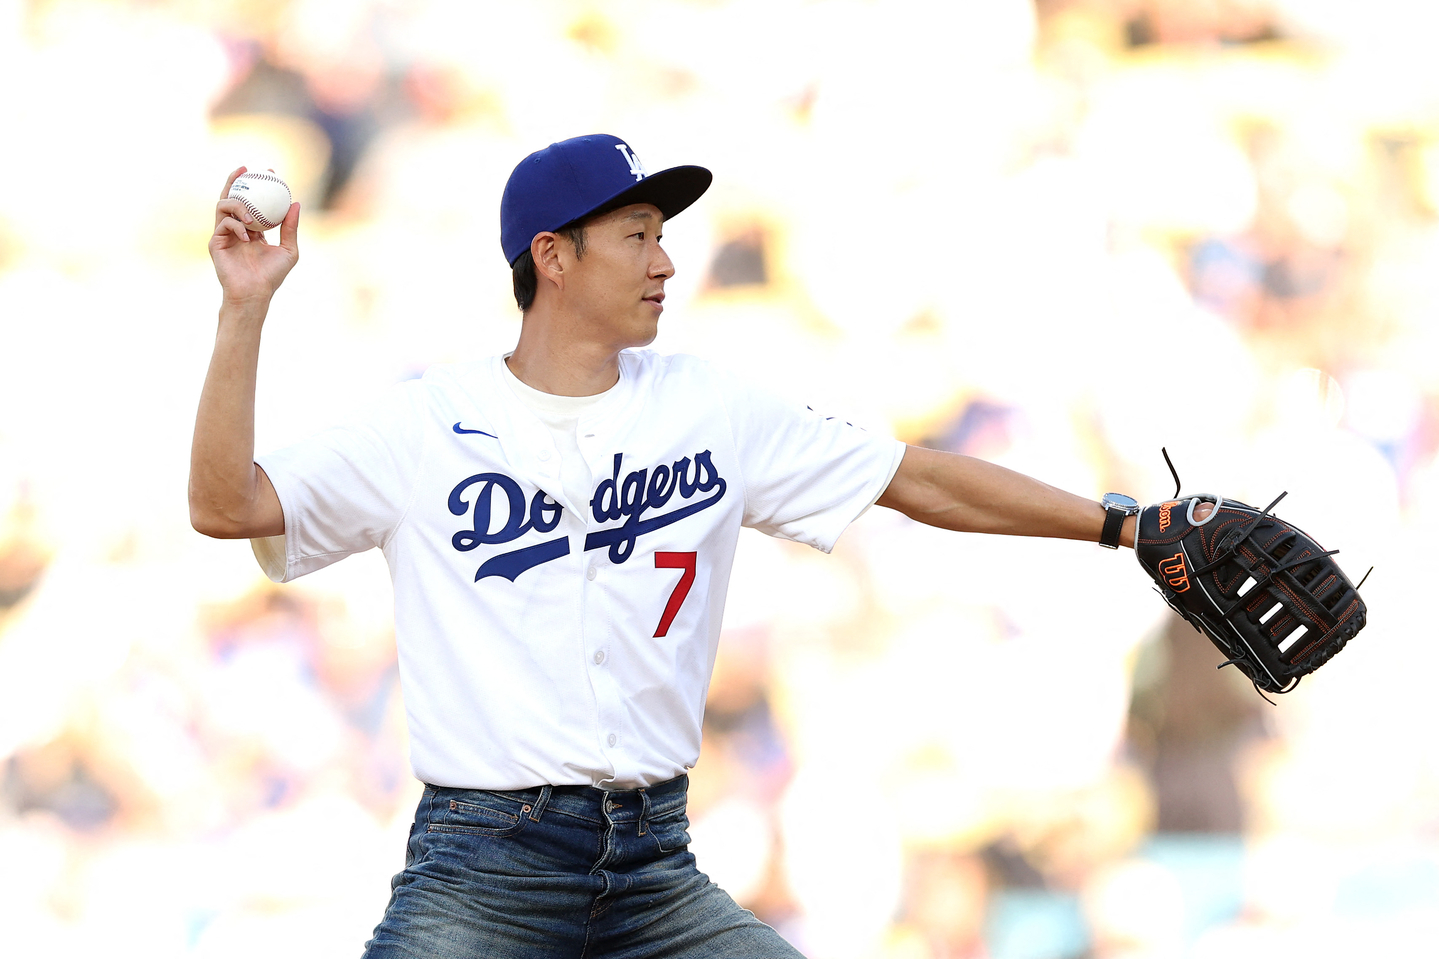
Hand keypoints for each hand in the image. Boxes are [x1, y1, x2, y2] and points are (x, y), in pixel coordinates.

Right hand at [209, 166, 299, 304]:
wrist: (255, 293)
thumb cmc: (272, 276)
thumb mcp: (289, 250)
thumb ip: (290, 228)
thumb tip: (296, 203)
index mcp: (252, 229)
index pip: (253, 202)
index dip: (259, 185)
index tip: (270, 173)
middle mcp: (236, 229)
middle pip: (231, 196)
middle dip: (236, 180)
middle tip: (246, 169)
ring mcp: (224, 234)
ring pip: (223, 206)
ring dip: (237, 205)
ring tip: (251, 216)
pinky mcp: (215, 243)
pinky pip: (223, 224)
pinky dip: (237, 226)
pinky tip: (248, 236)